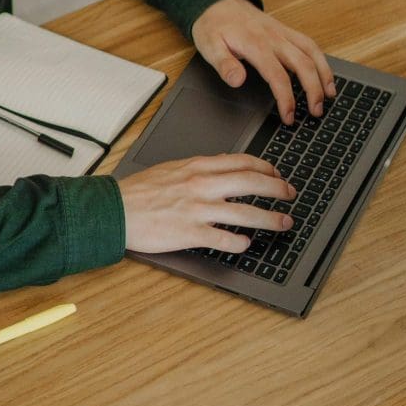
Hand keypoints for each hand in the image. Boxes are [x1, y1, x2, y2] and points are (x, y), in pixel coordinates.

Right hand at [118, 154, 296, 252]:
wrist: (115, 209)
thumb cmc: (138, 191)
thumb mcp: (170, 169)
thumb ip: (197, 168)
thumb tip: (221, 166)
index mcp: (195, 167)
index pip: (240, 161)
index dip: (265, 167)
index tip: (276, 173)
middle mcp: (200, 185)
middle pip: (250, 182)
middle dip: (277, 188)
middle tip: (290, 194)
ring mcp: (197, 209)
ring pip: (245, 212)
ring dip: (270, 218)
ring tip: (284, 222)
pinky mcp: (191, 232)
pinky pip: (225, 238)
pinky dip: (241, 242)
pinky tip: (247, 244)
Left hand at [192, 0, 335, 123]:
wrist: (218, 1)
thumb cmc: (213, 26)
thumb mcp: (209, 47)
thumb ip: (224, 64)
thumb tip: (237, 81)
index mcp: (255, 45)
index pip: (278, 76)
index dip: (286, 99)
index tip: (289, 117)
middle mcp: (274, 38)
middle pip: (304, 64)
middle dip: (314, 90)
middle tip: (316, 112)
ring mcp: (282, 33)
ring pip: (312, 52)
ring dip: (325, 74)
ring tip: (330, 95)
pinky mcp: (285, 30)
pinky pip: (309, 44)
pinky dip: (321, 59)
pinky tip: (324, 73)